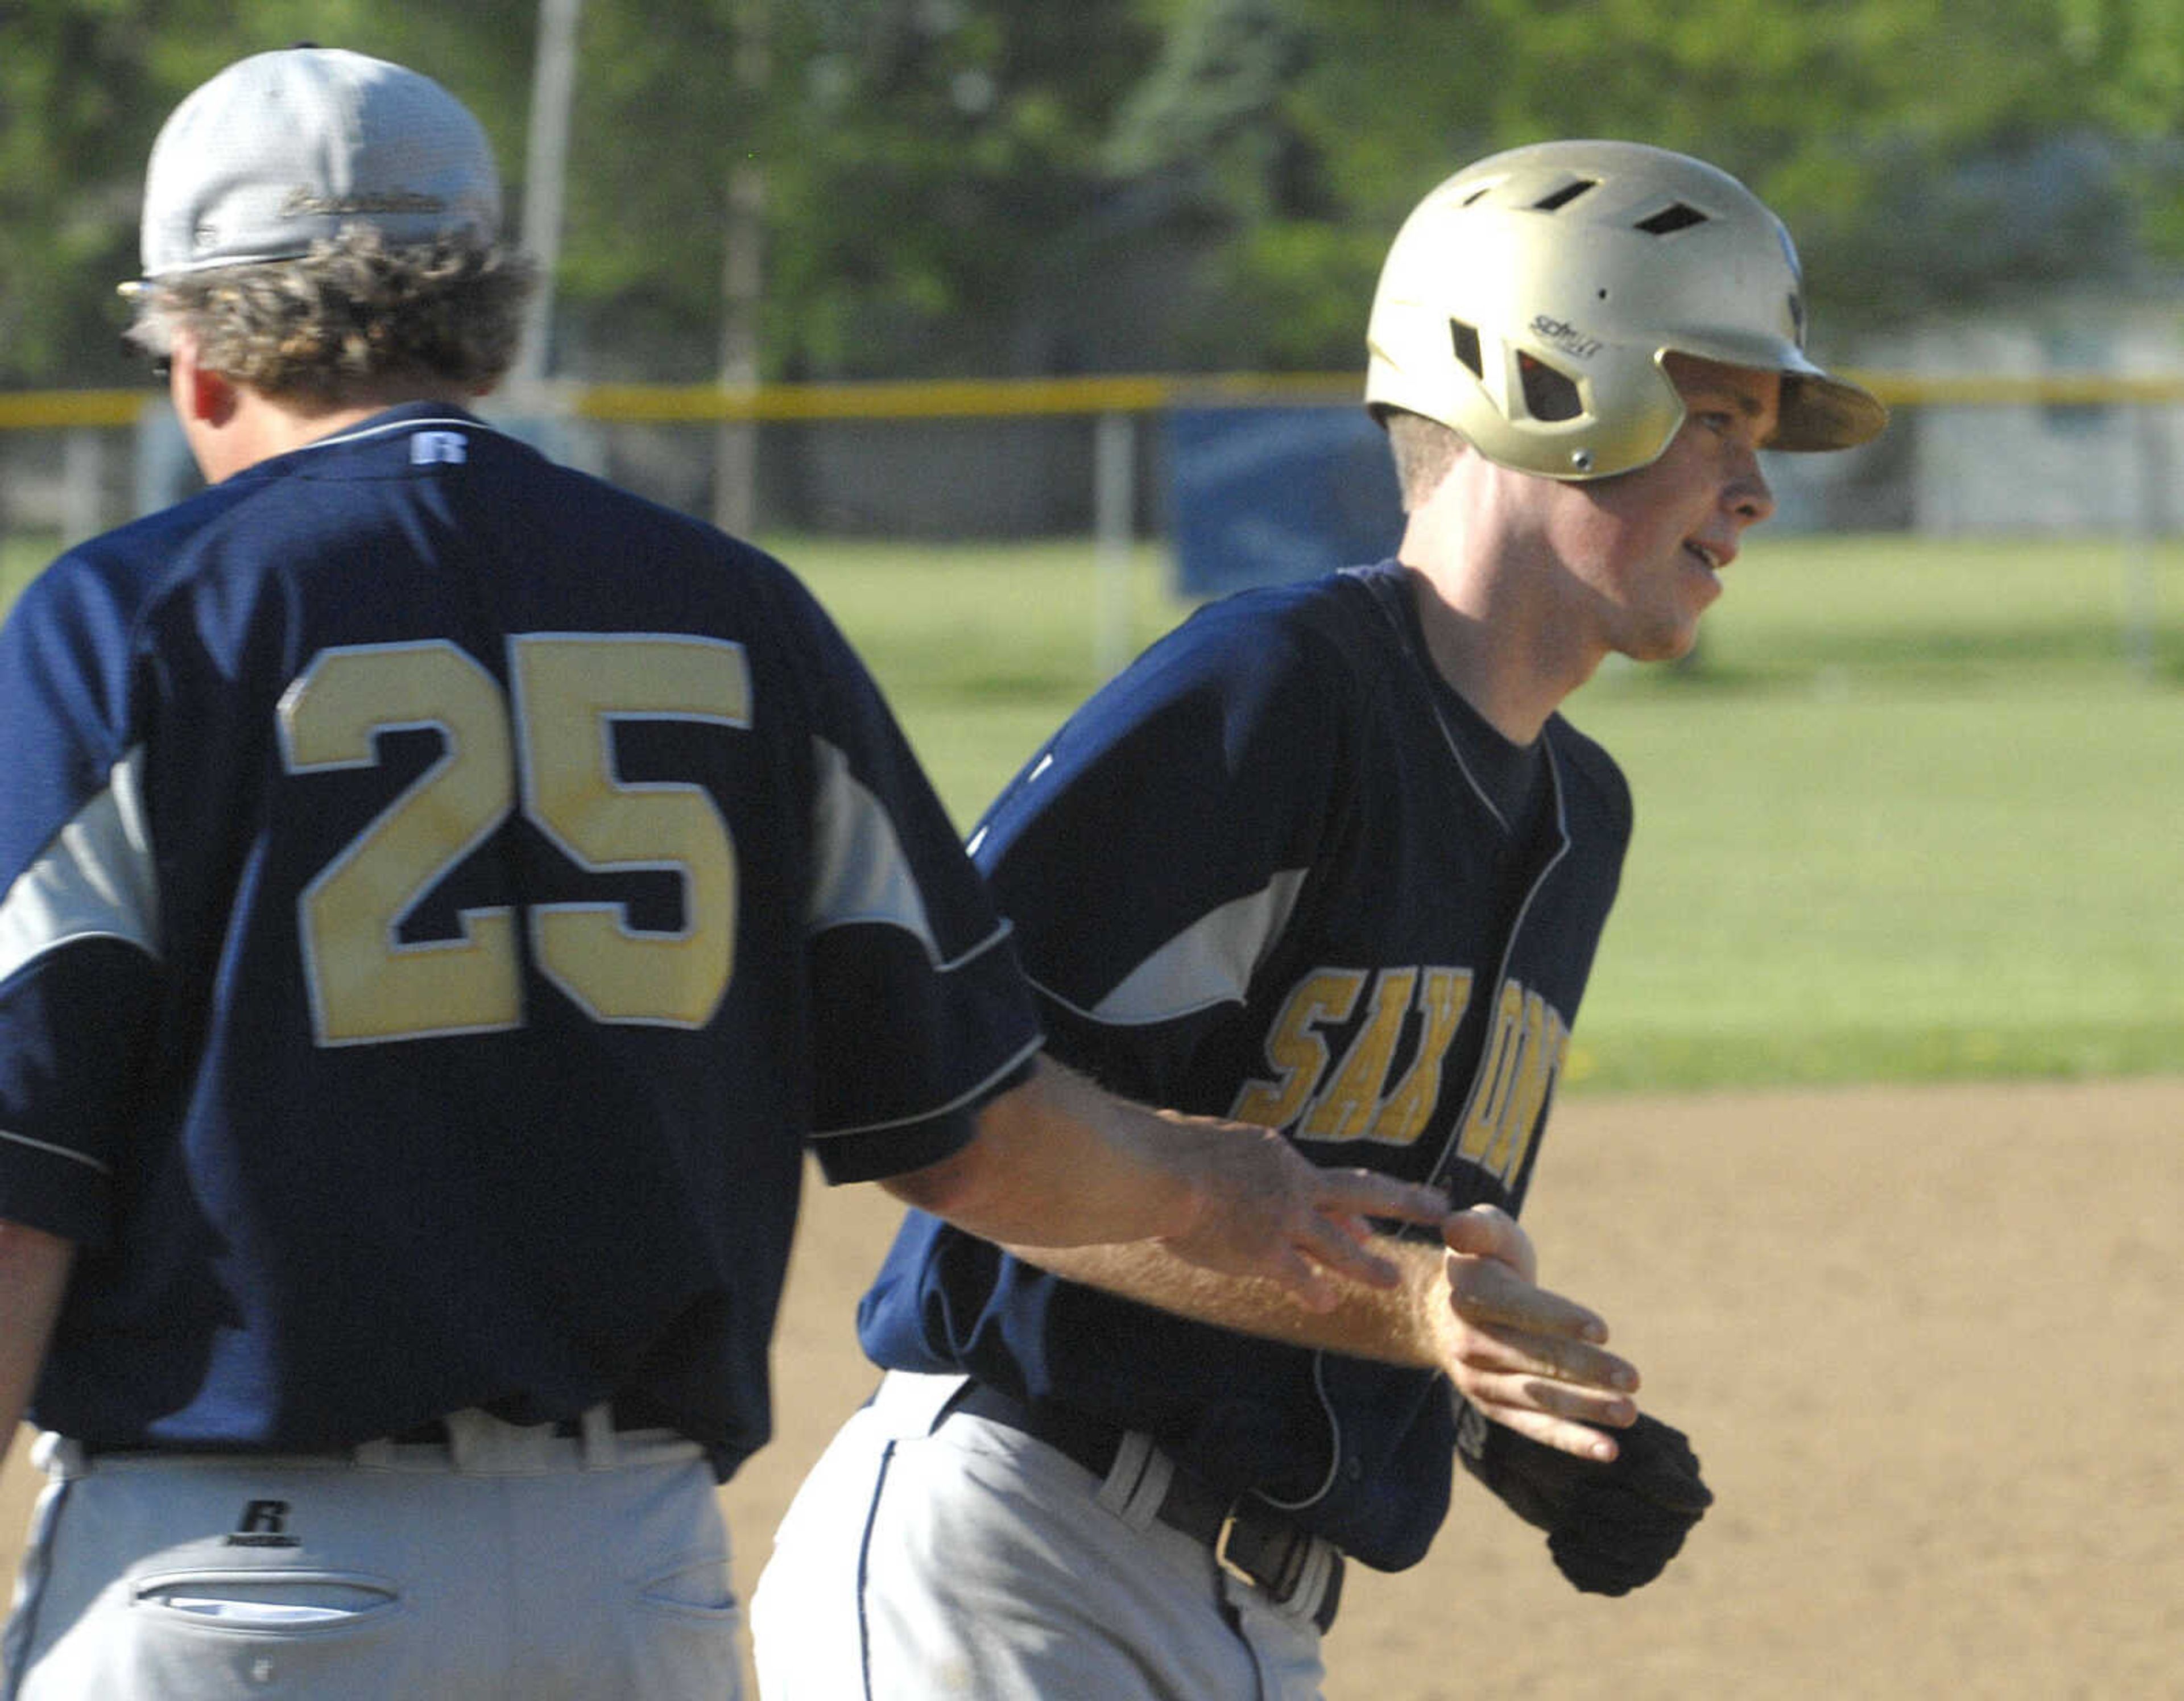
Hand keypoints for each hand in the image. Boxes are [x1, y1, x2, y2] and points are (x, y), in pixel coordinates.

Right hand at [1154, 1112, 1452, 1309]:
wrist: (1159, 1174)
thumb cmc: (1166, 1151)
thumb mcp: (1210, 1141)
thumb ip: (1227, 1153)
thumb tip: (1214, 1148)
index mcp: (1277, 1153)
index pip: (1322, 1182)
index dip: (1349, 1202)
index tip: (1368, 1218)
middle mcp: (1293, 1183)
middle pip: (1361, 1191)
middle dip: (1405, 1200)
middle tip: (1439, 1207)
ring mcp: (1284, 1219)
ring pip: (1342, 1245)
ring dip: (1371, 1264)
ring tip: (1395, 1277)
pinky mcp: (1267, 1252)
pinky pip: (1302, 1277)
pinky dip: (1317, 1290)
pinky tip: (1327, 1301)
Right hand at [1439, 1206, 1638, 1460]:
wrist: (1444, 1310)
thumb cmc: (1483, 1263)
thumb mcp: (1482, 1232)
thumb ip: (1476, 1227)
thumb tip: (1454, 1225)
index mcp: (1470, 1295)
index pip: (1518, 1310)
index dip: (1558, 1319)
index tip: (1603, 1330)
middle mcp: (1469, 1343)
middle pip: (1534, 1359)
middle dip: (1585, 1370)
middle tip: (1632, 1378)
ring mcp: (1480, 1381)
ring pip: (1539, 1398)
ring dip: (1586, 1408)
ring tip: (1629, 1412)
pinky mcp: (1494, 1407)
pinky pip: (1534, 1428)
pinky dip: (1570, 1441)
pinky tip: (1608, 1450)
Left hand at [1457, 1400, 1712, 1594]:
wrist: (1511, 1444)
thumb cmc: (1558, 1429)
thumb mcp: (1602, 1440)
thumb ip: (1652, 1469)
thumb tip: (1704, 1502)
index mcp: (1675, 1464)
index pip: (1683, 1506)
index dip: (1641, 1502)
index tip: (1598, 1489)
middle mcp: (1670, 1503)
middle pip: (1661, 1541)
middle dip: (1611, 1522)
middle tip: (1576, 1500)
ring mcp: (1648, 1533)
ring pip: (1641, 1567)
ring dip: (1595, 1548)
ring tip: (1564, 1525)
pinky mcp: (1619, 1557)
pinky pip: (1616, 1583)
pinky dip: (1584, 1569)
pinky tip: (1557, 1543)